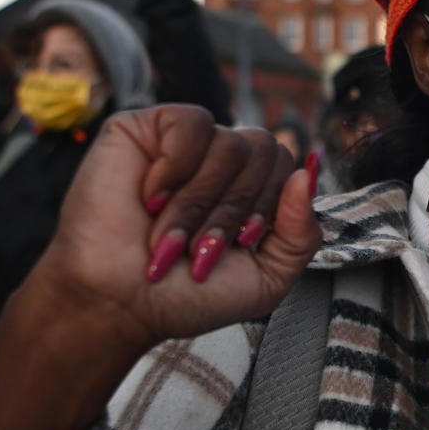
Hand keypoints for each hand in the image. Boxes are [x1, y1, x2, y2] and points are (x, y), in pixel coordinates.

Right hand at [43, 104, 320, 346]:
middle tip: (198, 249)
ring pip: (231, 143)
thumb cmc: (187, 295)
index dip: (268, 207)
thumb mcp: (267, 278)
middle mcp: (221, 159)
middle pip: (265, 150)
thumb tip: (308, 170)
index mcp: (249, 187)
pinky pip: (192, 123)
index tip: (240, 245)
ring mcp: (185, 143)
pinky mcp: (146, 128)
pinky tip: (151, 197)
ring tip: (167, 237)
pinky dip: (176, 168)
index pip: (287, 165)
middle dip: (234, 211)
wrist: (120, 306)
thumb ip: (302, 233)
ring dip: (200, 203)